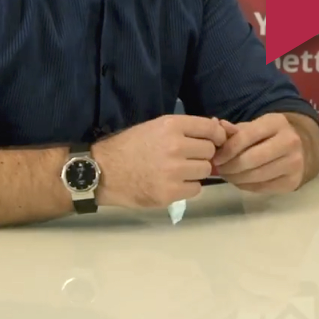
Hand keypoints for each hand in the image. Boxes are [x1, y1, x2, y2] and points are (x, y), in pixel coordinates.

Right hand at [91, 115, 227, 208]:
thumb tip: (216, 131)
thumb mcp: (155, 127)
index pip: (211, 129)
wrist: (102, 171)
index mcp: (171, 126)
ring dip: (195, 173)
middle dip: (201, 156)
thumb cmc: (129, 147)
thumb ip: (184, 130)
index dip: (217, 137)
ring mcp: (173, 171)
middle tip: (186, 159)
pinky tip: (172, 184)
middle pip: (209, 152)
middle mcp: (175, 146)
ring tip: (177, 172)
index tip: (214, 142)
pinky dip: (187, 187)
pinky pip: (195, 189)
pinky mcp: (169, 192)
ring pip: (205, 171)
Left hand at [211, 113, 305, 193]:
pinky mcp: (293, 181)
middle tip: (219, 169)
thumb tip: (217, 125)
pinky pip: (262, 188)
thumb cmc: (268, 136)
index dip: (227, 149)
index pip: (246, 136)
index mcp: (276, 123)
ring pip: (256, 176)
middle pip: (251, 159)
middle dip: (230, 167)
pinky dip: (246, 186)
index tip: (216, 158)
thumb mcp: (253, 127)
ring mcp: (294, 163)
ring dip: (236, 178)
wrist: (300, 149)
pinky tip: (240, 181)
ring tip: (227, 175)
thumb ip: (234, 130)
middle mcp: (290, 141)